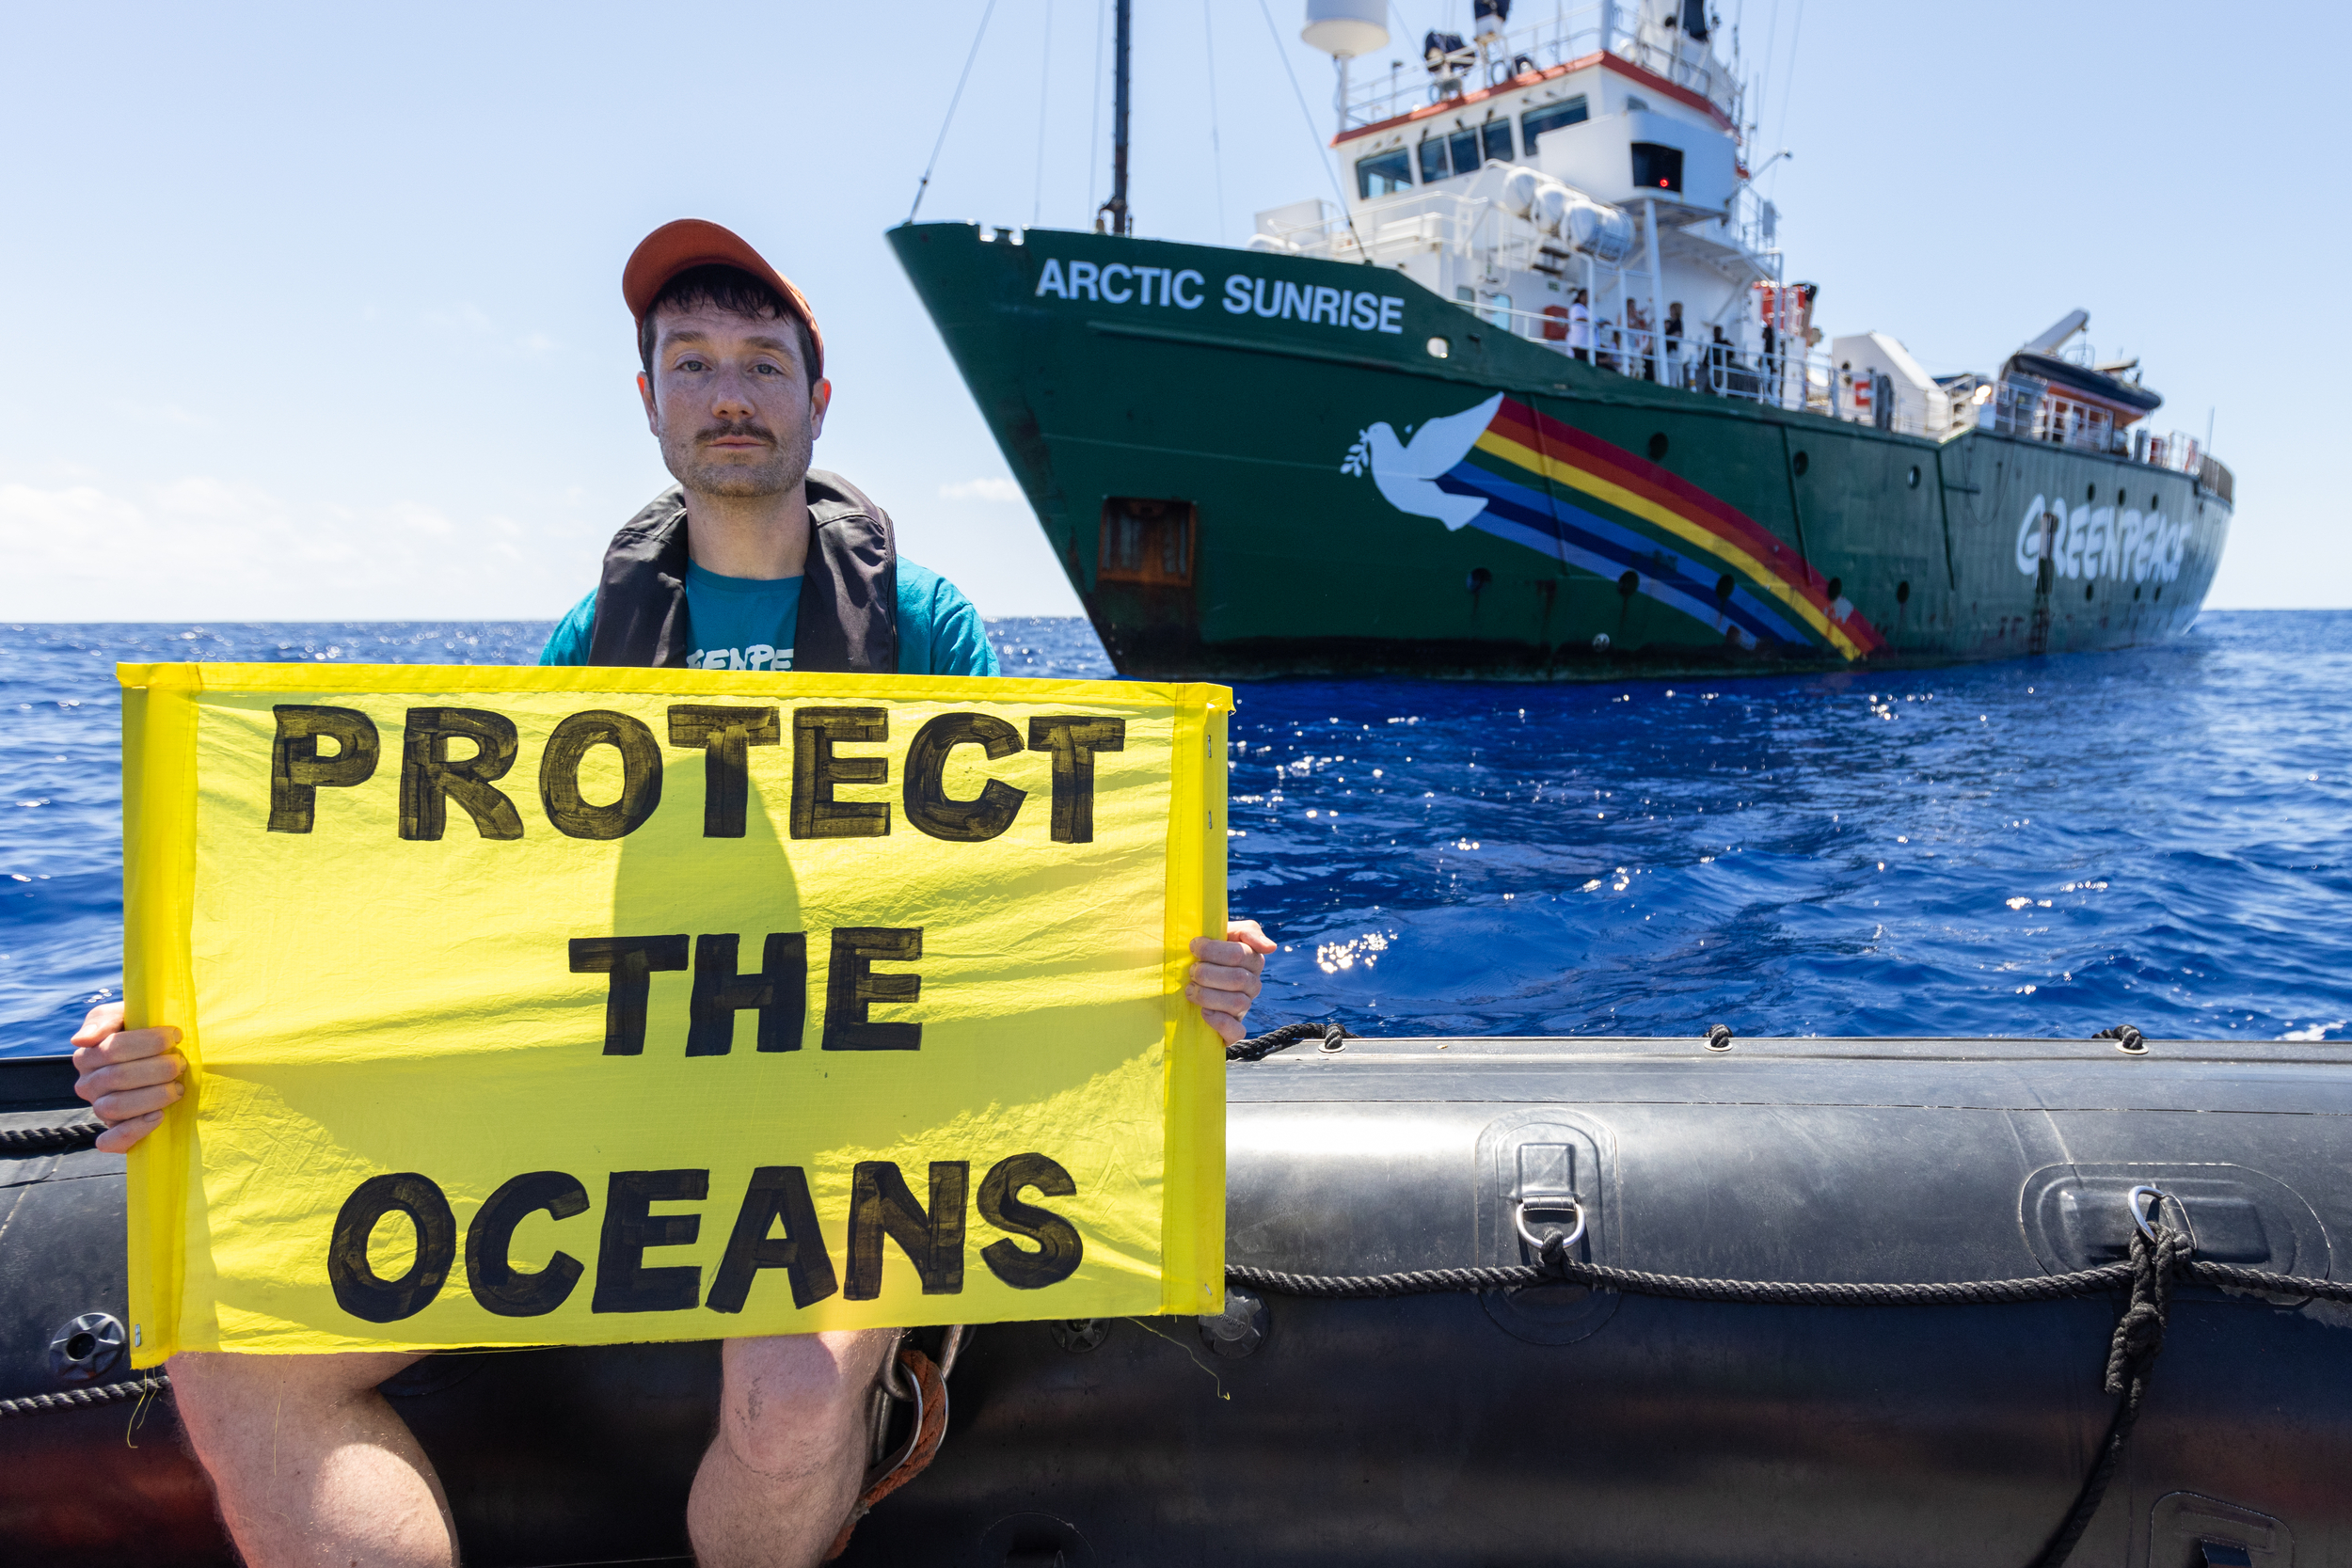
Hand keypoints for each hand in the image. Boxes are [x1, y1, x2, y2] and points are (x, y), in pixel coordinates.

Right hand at [71, 1003, 185, 1153]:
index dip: (146, 1042)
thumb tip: (81, 1040)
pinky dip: (133, 1131)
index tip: (176, 1035)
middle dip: (156, 1069)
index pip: (111, 1049)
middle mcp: (89, 1084)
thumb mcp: (126, 1014)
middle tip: (181, 1063)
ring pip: (114, 1107)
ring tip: (178, 1087)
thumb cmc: (144, 1031)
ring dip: (151, 1096)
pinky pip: (110, 1142)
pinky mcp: (114, 1133)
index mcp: (88, 1055)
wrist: (164, 1058)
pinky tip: (158, 1117)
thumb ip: (104, 1020)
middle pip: (116, 1078)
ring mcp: (100, 1109)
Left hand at [1187, 920, 1274, 1045]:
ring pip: (1238, 1004)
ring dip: (1208, 995)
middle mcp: (1253, 984)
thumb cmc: (1204, 953)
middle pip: (1238, 979)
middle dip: (1207, 973)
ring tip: (1190, 989)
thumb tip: (1271, 947)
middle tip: (1191, 970)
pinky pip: (1237, 1032)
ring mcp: (1244, 1008)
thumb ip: (1247, 932)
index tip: (1193, 946)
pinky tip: (1204, 1012)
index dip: (1213, 950)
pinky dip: (1220, 1022)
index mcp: (1253, 960)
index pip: (1239, 954)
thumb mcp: (1222, 933)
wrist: (1184, 978)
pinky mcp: (1233, 1029)